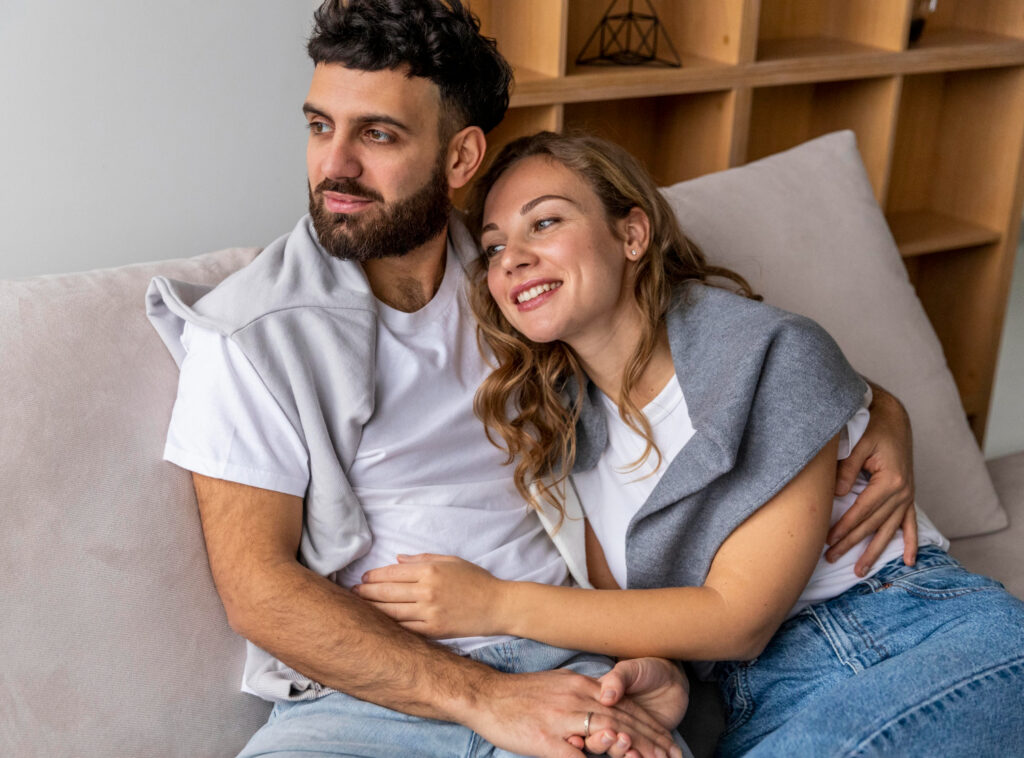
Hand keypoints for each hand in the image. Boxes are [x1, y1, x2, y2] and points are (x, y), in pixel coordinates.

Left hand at [354, 554, 503, 637]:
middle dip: (365, 592)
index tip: (363, 578)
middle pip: (386, 592)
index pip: (392, 573)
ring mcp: (429, 613)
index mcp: (430, 571)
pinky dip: (388, 625)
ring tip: (358, 608)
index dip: (373, 576)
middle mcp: (426, 591)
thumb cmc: (476, 580)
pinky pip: (404, 628)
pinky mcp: (433, 630)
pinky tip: (378, 623)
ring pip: (390, 611)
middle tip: (353, 593)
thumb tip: (397, 561)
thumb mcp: (451, 561)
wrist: (497, 606)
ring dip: (371, 609)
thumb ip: (422, 559)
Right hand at [467, 668, 683, 757]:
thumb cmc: (520, 696)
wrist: (486, 695)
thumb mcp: (558, 687)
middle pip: (622, 719)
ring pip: (607, 733)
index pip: (623, 705)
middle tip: (671, 755)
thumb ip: (582, 697)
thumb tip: (604, 709)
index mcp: (580, 685)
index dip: (648, 724)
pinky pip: (577, 755)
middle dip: (651, 739)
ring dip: (633, 750)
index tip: (667, 739)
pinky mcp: (546, 739)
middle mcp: (576, 697)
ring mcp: (561, 718)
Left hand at [827, 384, 917, 575]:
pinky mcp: (908, 495)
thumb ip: (846, 469)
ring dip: (875, 551)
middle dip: (851, 543)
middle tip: (831, 558)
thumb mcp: (858, 444)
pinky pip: (910, 523)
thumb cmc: (873, 429)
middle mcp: (902, 492)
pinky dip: (910, 542)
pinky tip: (910, 561)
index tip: (827, 541)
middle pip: (873, 525)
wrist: (895, 419)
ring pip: (889, 530)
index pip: (861, 511)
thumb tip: (836, 494)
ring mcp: (908, 496)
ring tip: (861, 570)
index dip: (844, 527)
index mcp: (889, 481)